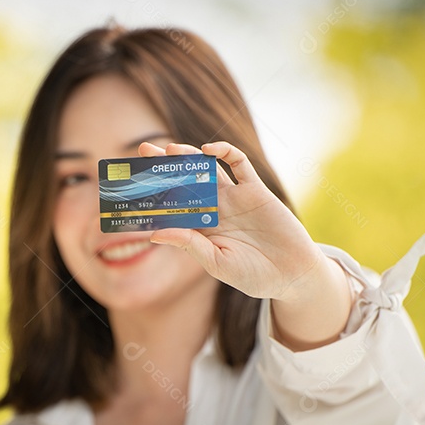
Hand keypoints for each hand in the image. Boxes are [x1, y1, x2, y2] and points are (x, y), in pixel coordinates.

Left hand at [141, 141, 351, 348]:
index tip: (132, 187)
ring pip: (207, 170)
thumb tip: (156, 233)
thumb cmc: (254, 275)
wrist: (293, 275)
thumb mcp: (217, 264)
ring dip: (189, 157)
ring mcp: (235, 198)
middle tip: (143, 151)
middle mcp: (215, 210)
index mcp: (201, 229)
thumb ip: (190, 245)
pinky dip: (226, 152)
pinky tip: (210, 149)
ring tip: (170, 148)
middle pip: (184, 182)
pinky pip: (240, 165)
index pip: (172, 207)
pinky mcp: (256, 190)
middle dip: (165, 168)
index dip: (153, 196)